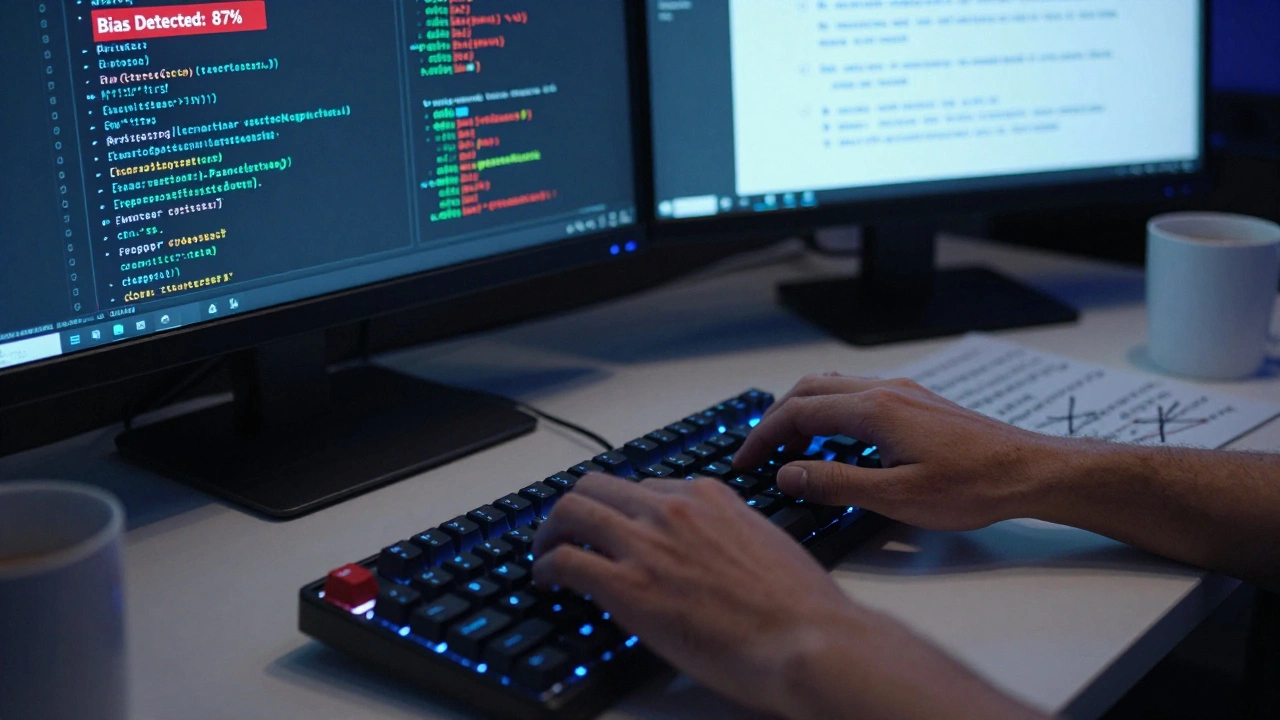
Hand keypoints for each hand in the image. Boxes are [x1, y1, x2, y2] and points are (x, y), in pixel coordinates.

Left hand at [531, 474, 865, 717]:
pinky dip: (545, 566)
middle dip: (575, 507)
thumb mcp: (766, 544)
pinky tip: (545, 582)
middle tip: (564, 531)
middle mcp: (673, 509)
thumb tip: (708, 551)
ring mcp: (647, 544)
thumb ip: (727, 534)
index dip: (621, 508)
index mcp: (709, 496)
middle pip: (598, 485)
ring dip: (550, 531)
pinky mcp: (627, 586)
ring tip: (545, 553)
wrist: (809, 640)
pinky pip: (564, 560)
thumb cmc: (801, 607)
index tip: (613, 525)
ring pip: (572, 510)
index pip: (644, 485)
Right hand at [734, 373, 1068, 531]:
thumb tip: (788, 475)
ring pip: (832, 387)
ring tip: (788, 448)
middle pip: (808, 390)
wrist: (1030, 471)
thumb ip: (835, 484)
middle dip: (775, 420)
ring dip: (802, 412)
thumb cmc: (973, 486)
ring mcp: (903, 392)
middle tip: (758, 454)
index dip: (764, 437)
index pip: (797, 413)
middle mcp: (885, 390)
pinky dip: (829, 413)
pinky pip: (856, 394)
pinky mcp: (916, 402)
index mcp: (874, 410)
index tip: (746, 462)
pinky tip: (834, 443)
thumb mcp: (895, 498)